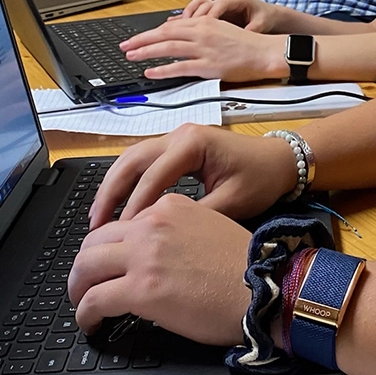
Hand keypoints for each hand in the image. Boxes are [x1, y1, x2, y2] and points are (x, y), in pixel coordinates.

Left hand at [70, 193, 250, 344]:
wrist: (262, 286)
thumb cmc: (243, 265)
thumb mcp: (209, 225)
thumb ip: (176, 230)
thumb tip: (153, 254)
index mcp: (170, 206)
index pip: (122, 222)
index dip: (109, 247)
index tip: (109, 264)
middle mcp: (153, 224)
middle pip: (95, 241)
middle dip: (84, 265)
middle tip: (84, 284)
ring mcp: (144, 256)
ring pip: (85, 267)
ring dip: (78, 288)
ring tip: (82, 304)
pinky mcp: (140, 289)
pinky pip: (93, 300)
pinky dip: (84, 314)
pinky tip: (91, 323)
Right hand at [88, 123, 299, 227]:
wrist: (281, 161)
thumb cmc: (261, 179)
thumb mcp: (232, 203)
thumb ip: (195, 218)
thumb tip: (160, 240)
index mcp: (193, 144)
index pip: (152, 176)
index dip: (133, 207)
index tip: (118, 236)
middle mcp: (180, 135)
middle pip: (131, 160)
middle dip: (110, 193)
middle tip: (94, 226)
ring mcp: (177, 137)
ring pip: (132, 158)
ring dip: (113, 186)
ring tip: (98, 219)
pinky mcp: (178, 147)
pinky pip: (144, 162)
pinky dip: (127, 183)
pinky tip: (118, 207)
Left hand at [120, 16, 288, 81]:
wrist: (265, 52)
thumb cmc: (247, 43)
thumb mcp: (222, 29)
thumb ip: (202, 31)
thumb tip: (183, 36)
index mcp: (205, 23)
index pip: (171, 25)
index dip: (151, 32)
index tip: (138, 37)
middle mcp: (202, 33)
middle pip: (165, 34)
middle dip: (141, 40)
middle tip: (125, 46)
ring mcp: (204, 49)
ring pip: (168, 48)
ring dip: (146, 52)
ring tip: (131, 56)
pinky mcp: (209, 65)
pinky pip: (180, 67)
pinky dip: (163, 69)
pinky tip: (151, 72)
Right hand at [180, 0, 278, 31]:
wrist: (272, 17)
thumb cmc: (267, 19)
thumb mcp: (262, 25)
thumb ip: (251, 30)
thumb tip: (244, 38)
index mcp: (239, 0)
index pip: (219, 5)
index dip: (209, 16)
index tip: (202, 26)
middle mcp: (227, 1)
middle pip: (203, 4)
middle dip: (192, 16)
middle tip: (181, 28)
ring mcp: (220, 7)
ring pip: (198, 7)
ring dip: (187, 17)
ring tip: (176, 28)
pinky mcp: (216, 15)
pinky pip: (197, 14)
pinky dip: (187, 20)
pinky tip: (174, 27)